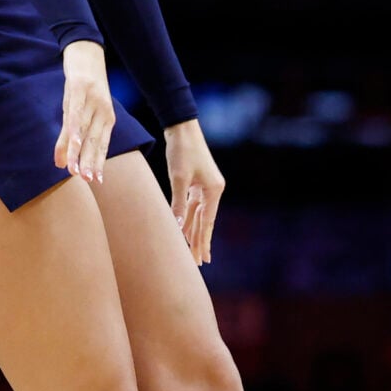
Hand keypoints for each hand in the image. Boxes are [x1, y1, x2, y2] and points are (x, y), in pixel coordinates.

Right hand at [55, 40, 115, 184]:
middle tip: (86, 181)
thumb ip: (71, 137)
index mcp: (107, 118)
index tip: (95, 181)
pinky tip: (72, 143)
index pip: (102, 144)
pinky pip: (75, 113)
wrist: (86, 51)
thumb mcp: (78, 111)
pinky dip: (73, 130)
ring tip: (73, 170)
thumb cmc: (83, 86)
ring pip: (84, 130)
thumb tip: (61, 163)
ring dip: (78, 152)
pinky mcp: (79, 89)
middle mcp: (103, 111)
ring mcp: (92, 100)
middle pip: (94, 141)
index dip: (98, 163)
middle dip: (90, 162)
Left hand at [162, 121, 225, 265]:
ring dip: (193, 232)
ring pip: (198, 215)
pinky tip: (183, 231)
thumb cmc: (182, 151)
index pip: (208, 222)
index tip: (204, 259)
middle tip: (200, 263)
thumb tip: (176, 227)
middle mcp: (212, 190)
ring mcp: (204, 187)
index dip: (204, 241)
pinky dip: (187, 219)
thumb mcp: (178, 178)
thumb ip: (178, 203)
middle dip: (201, 242)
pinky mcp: (195, 183)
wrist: (181, 128)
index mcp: (214, 190)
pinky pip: (191, 206)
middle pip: (205, 221)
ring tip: (191, 253)